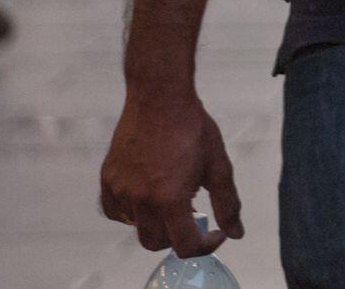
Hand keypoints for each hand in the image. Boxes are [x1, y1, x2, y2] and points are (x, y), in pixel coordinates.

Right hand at [99, 85, 242, 255]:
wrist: (159, 97)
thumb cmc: (191, 127)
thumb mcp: (218, 164)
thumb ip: (227, 202)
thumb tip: (236, 232)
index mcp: (170, 198)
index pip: (184, 245)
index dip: (205, 246)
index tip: (214, 233)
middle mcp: (141, 200)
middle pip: (156, 243)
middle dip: (177, 237)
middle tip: (191, 216)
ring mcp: (120, 191)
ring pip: (136, 227)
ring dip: (156, 222)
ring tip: (171, 196)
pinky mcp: (108, 180)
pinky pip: (116, 212)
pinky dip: (132, 212)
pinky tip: (148, 194)